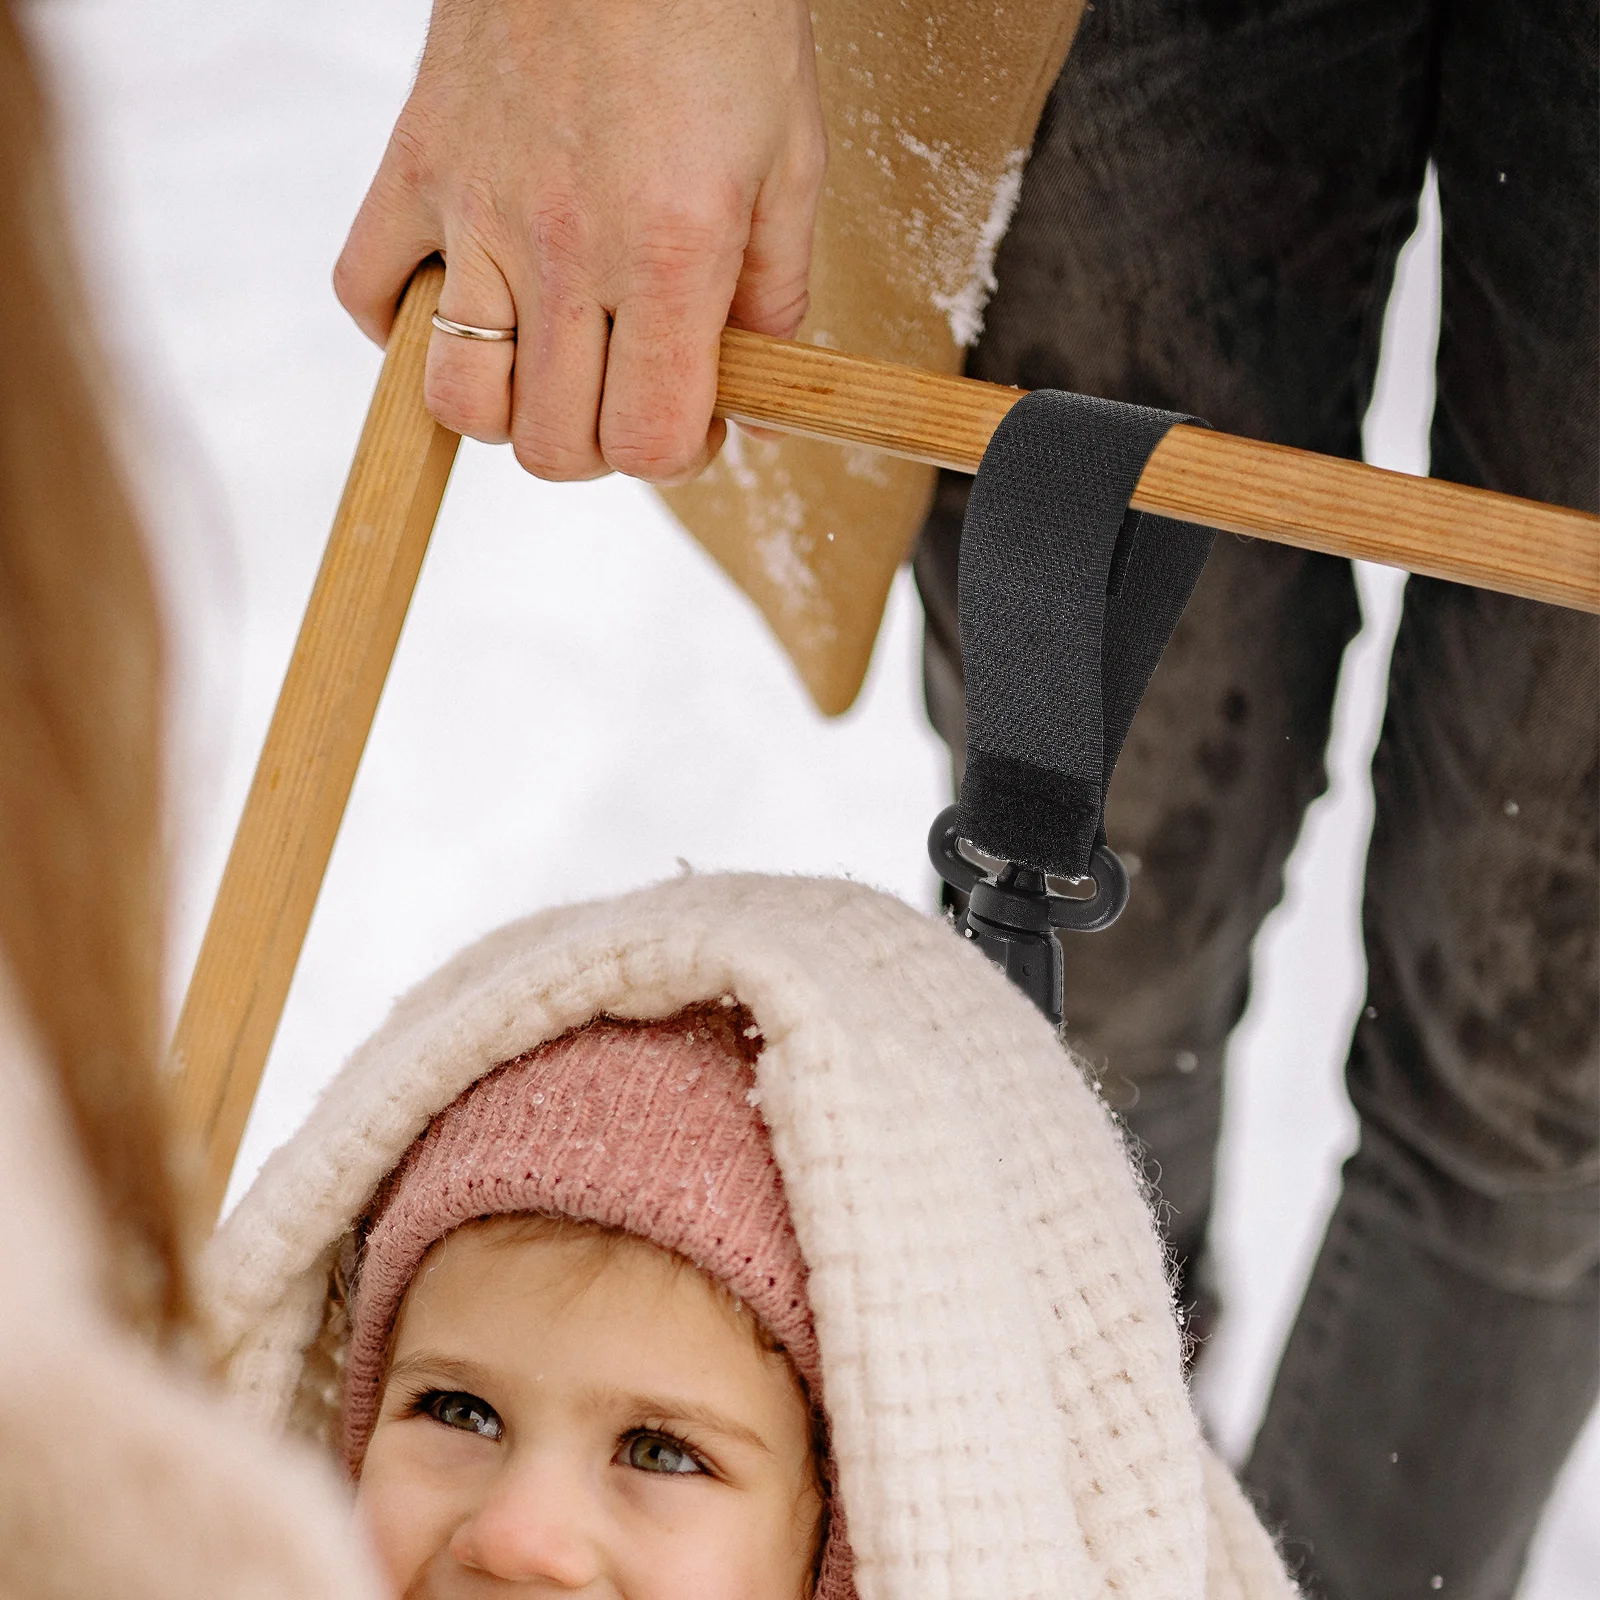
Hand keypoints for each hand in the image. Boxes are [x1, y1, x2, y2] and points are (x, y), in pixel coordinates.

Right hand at [335, 0, 825, 483]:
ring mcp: (474, 210)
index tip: (690, 421)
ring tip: (547, 363)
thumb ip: (774, 296)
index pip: (645, 441)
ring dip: (506, 411)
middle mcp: (564, 249)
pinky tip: (462, 305)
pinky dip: (401, 326)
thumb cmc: (718, 13)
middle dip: (599, 444)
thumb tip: (751, 398)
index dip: (675, 455)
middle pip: (551, 444)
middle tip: (626, 390)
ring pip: (456, 398)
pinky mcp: (413, 164)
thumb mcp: (791, 160)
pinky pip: (366, 292)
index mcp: (668, 255)